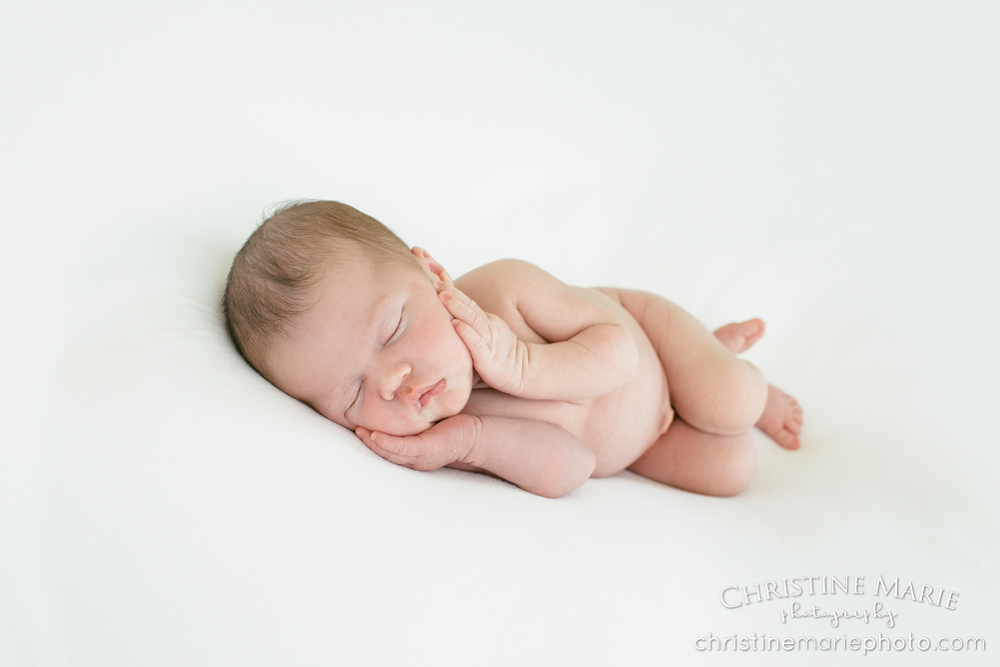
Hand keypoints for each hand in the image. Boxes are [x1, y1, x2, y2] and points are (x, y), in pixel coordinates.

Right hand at [355, 414, 480, 471]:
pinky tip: (373, 436)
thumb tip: (405, 397)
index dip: (371, 439)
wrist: (478, 435)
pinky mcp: (426, 450)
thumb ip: (417, 415)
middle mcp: (413, 459)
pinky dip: (386, 443)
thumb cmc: (454, 427)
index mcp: (413, 453)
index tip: (357, 426)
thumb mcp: (430, 422)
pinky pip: (401, 448)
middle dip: (365, 443)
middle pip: (383, 453)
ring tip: (356, 431)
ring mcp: (419, 457)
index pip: (387, 448)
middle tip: (351, 429)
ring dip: (371, 444)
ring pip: (388, 452)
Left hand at [435, 282, 528, 395]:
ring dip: (458, 307)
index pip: (469, 302)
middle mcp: (488, 328)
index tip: (437, 278)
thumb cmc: (499, 356)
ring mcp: (490, 342)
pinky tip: (456, 325)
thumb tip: (448, 317)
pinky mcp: (488, 359)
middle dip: (452, 293)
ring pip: (473, 321)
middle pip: (470, 307)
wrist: (523, 371)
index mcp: (486, 321)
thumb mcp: (486, 336)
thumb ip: (471, 325)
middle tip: (435, 282)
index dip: (454, 290)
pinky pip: (477, 344)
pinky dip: (467, 333)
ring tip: (443, 296)